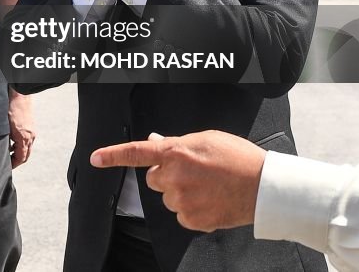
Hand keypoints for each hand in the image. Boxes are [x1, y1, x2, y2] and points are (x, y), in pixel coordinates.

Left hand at [8, 91, 35, 167]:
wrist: (20, 95)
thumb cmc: (10, 108)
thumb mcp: (4, 126)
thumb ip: (4, 139)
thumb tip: (0, 150)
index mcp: (23, 138)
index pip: (20, 158)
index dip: (13, 164)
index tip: (7, 167)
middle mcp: (30, 136)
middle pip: (26, 155)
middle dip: (17, 161)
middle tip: (8, 164)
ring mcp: (32, 132)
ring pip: (27, 148)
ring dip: (19, 153)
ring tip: (8, 154)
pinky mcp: (31, 127)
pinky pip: (28, 141)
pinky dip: (21, 145)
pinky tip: (12, 142)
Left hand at [90, 130, 265, 231]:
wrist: (264, 186)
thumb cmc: (238, 158)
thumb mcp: (205, 139)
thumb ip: (176, 143)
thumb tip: (155, 142)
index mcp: (175, 152)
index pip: (136, 153)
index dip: (112, 155)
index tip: (95, 159)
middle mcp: (174, 176)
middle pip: (155, 179)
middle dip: (168, 175)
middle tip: (195, 172)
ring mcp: (182, 199)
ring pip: (169, 198)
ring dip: (182, 193)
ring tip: (209, 186)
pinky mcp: (192, 219)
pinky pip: (182, 214)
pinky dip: (193, 210)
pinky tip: (211, 200)